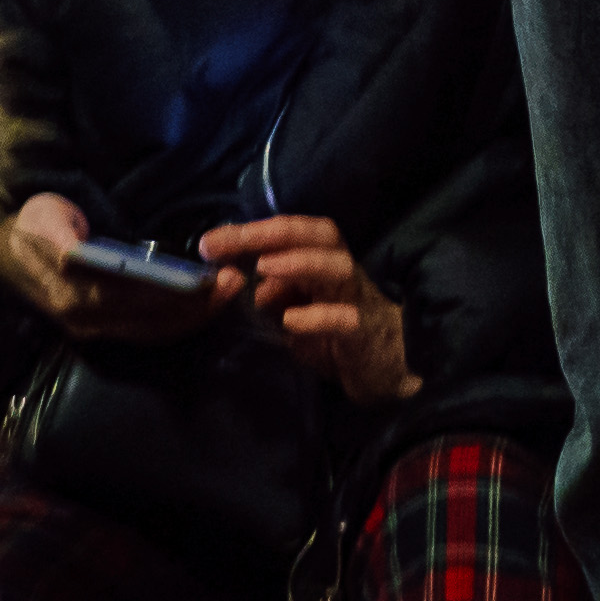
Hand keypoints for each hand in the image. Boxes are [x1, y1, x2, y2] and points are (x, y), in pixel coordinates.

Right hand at [0, 192, 231, 342]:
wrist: (7, 255)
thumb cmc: (33, 227)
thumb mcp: (41, 220)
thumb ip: (58, 238)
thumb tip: (74, 255)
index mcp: (74, 293)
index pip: (134, 299)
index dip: (175, 292)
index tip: (210, 277)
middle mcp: (87, 320)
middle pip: (151, 320)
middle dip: (196, 305)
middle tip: (235, 282)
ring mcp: (95, 328)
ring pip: (153, 330)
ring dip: (194, 316)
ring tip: (228, 291)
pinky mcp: (104, 327)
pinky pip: (147, 330)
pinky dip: (178, 321)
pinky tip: (204, 305)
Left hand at [202, 215, 418, 403]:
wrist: (389, 369)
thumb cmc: (339, 334)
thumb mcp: (299, 312)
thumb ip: (275, 297)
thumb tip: (248, 285)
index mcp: (325, 263)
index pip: (293, 234)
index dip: (253, 232)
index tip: (210, 243)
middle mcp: (343, 273)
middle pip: (321, 235)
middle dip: (276, 233)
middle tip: (235, 241)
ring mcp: (357, 301)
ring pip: (339, 268)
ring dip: (301, 263)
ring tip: (265, 267)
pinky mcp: (364, 334)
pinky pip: (346, 319)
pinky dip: (318, 317)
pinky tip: (290, 321)